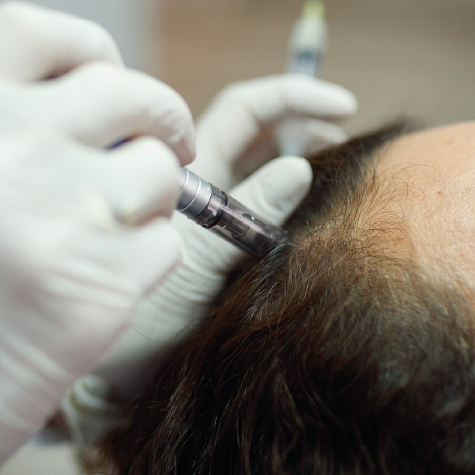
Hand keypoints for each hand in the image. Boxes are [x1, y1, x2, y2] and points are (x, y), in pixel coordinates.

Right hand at [0, 1, 194, 474]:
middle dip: (157, 114)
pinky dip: (148, 262)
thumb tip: (92, 102)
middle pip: (122, 89)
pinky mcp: (98, 290)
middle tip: (162, 142)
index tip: (106, 72)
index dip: (85, 45)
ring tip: (109, 236)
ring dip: (151, 199)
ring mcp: (52, 226)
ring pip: (158, 170)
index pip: (33, 33)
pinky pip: (166, 243)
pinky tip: (103, 287)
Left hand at [89, 74, 356, 399]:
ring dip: (315, 167)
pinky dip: (311, 209)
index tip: (343, 105)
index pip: (245, 110)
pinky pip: (284, 216)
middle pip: (268, 133)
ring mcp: (228, 220)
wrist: (126, 377)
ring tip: (343, 186)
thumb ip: (247, 213)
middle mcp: (211, 188)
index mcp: (192, 174)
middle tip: (347, 149)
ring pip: (279, 171)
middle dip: (312, 128)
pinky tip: (329, 222)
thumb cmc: (143, 319)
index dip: (293, 98)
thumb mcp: (197, 260)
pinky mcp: (244, 253)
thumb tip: (300, 167)